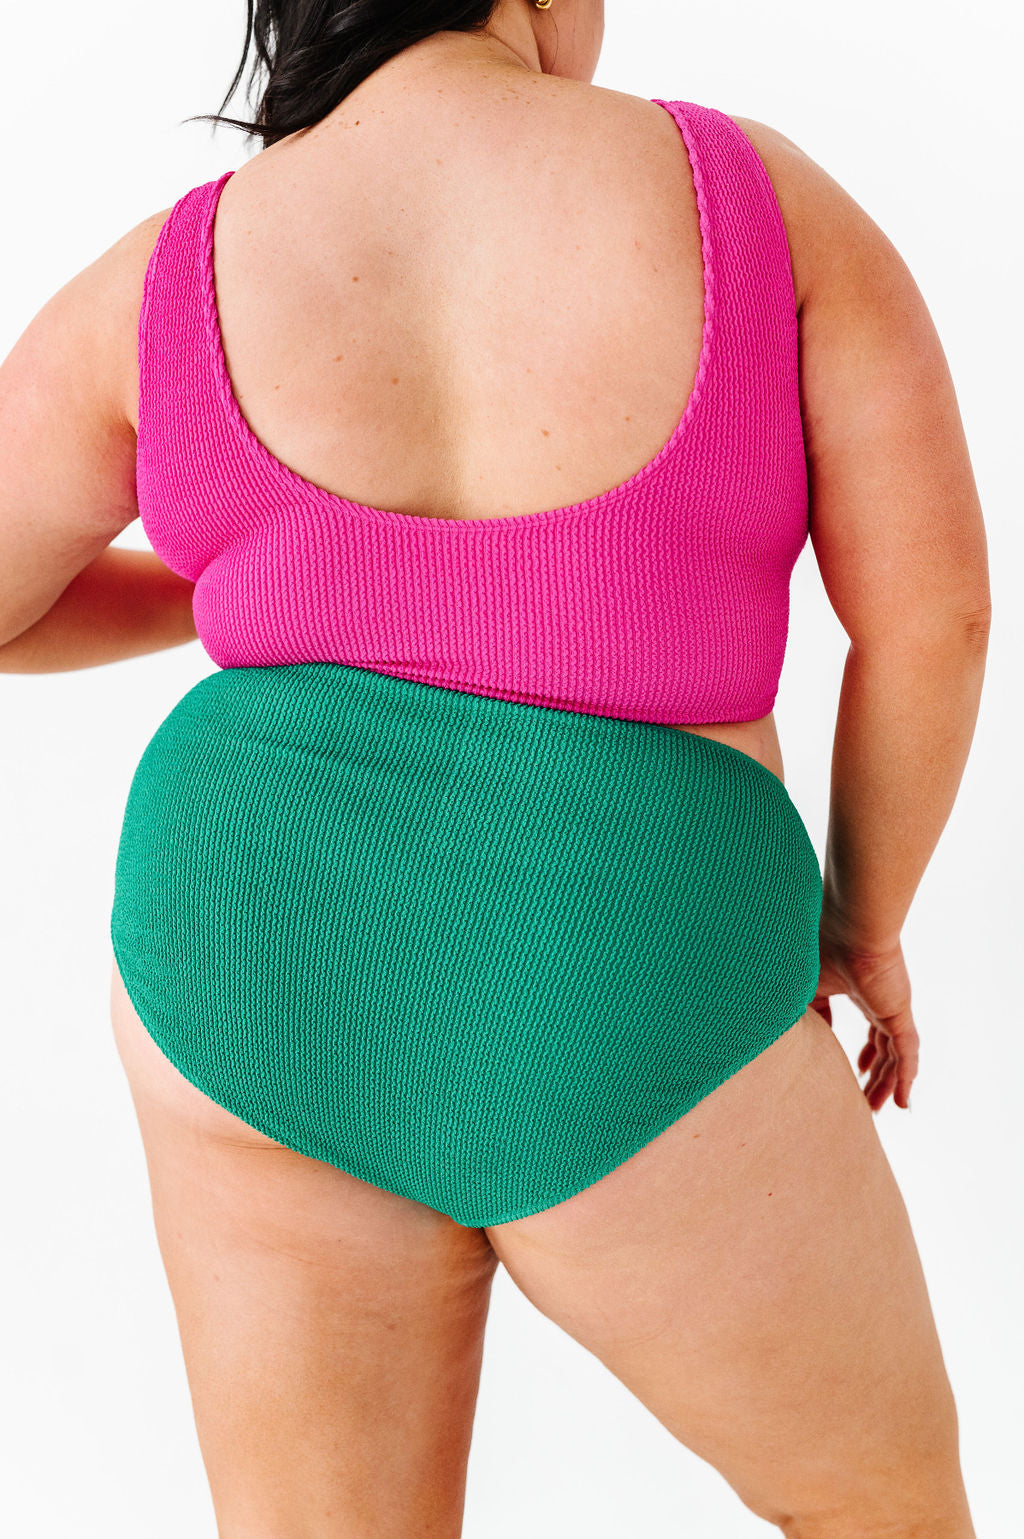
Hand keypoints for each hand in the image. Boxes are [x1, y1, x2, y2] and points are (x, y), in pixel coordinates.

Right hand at [811, 933, 918, 1112]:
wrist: (852, 924)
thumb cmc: (822, 943)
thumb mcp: (801, 981)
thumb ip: (799, 1007)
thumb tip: (794, 1030)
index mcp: (853, 987)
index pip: (854, 1023)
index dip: (847, 1046)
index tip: (836, 1066)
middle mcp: (875, 999)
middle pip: (880, 1045)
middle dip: (873, 1073)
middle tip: (865, 1098)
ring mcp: (890, 1008)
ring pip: (893, 1055)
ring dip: (886, 1083)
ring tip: (878, 1108)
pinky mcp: (900, 1015)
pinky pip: (907, 1055)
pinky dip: (905, 1079)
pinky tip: (904, 1102)